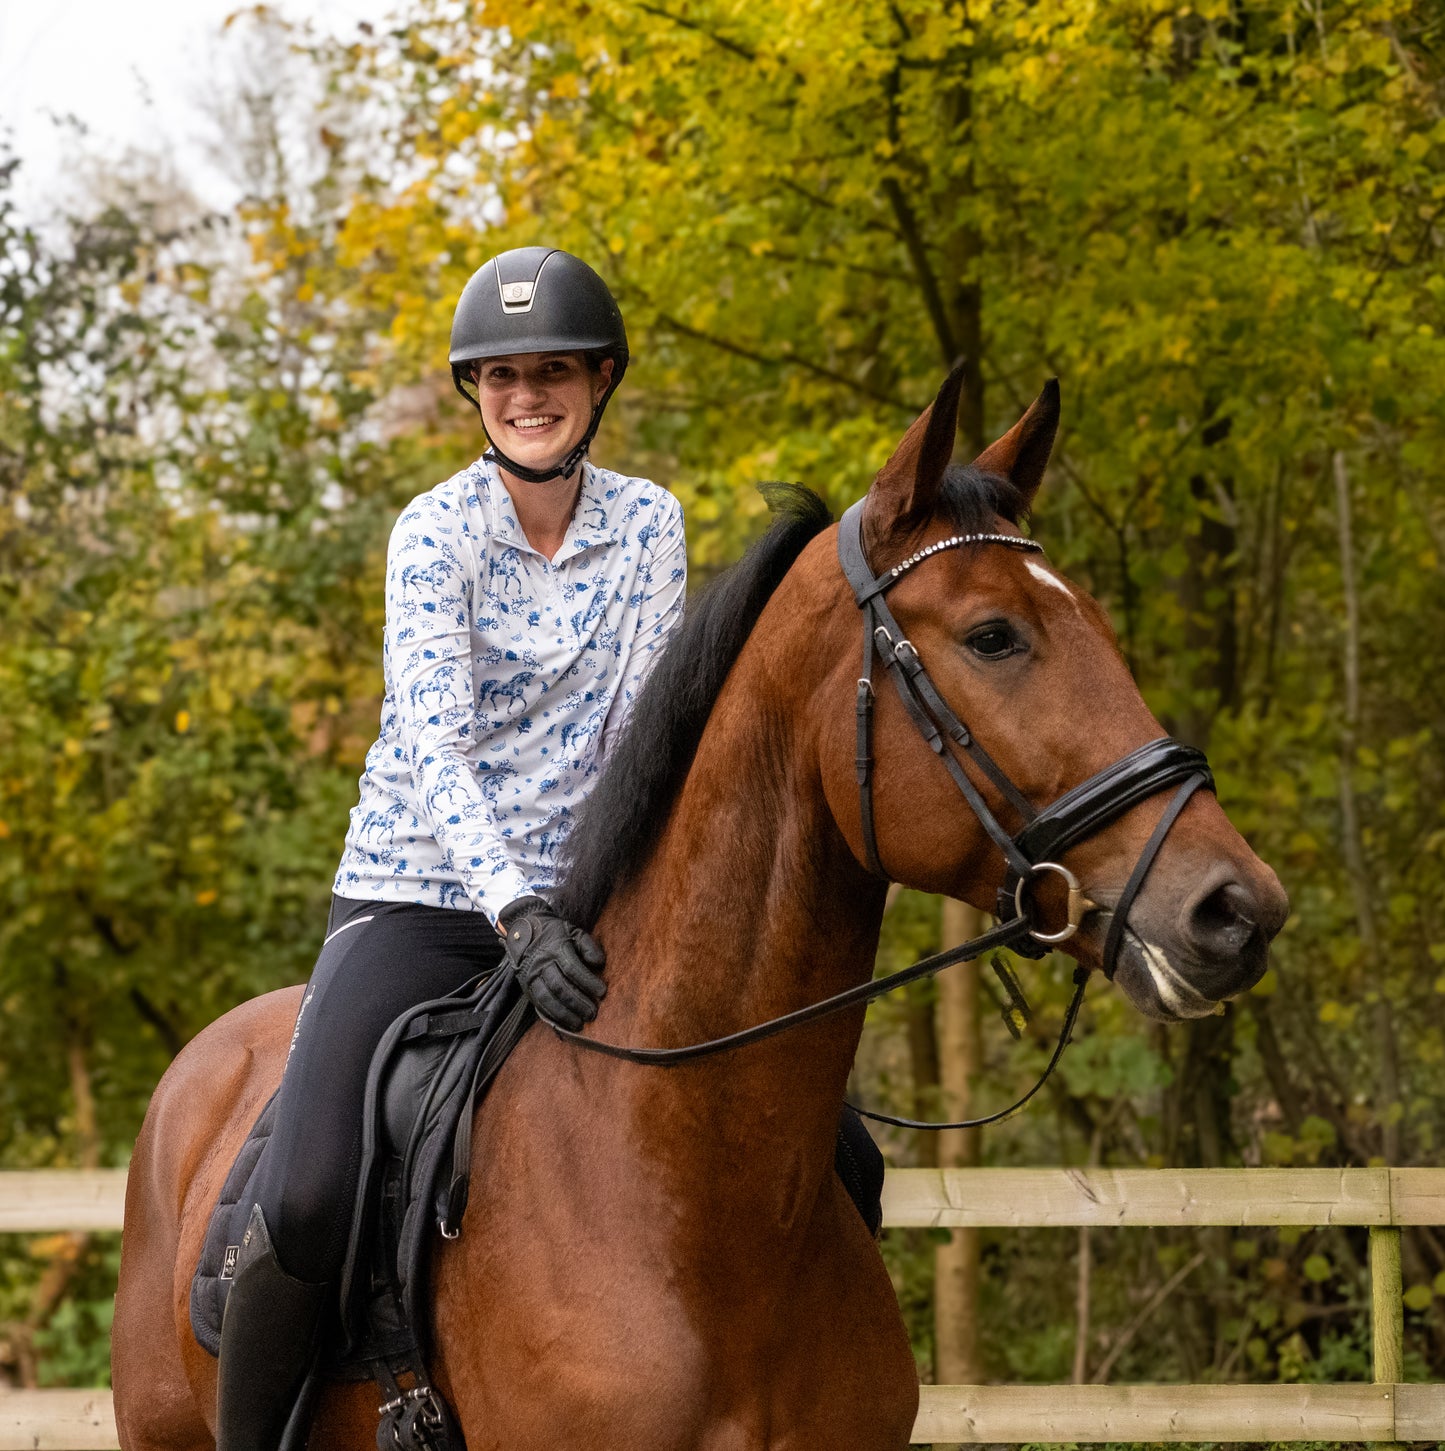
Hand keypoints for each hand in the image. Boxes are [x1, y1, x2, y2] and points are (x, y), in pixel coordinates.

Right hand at [498, 896, 606, 1030]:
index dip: (588, 981)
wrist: (524, 933)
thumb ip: (589, 946)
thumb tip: (599, 963)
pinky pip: (538, 1005)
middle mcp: (542, 964)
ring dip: (564, 1013)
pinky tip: (564, 1024)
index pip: (572, 968)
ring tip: (580, 1024)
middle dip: (577, 1002)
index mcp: (556, 948)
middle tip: (593, 1013)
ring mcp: (532, 977)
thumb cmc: (556, 934)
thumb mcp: (574, 932)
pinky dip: (551, 1016)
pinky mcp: (527, 988)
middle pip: (559, 986)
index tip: (602, 993)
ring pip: (547, 998)